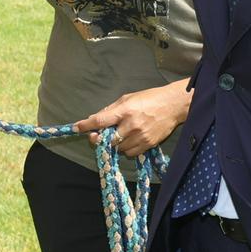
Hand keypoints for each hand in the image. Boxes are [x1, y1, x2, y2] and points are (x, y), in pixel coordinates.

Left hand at [73, 81, 191, 156]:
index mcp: (124, 111)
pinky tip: (129, 140)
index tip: (77, 127)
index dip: (86, 125)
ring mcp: (140, 136)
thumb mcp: (128, 98)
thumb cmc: (149, 98)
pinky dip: (125, 149)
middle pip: (107, 139)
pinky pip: (130, 153)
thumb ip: (110, 109)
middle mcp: (131, 125)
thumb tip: (95, 119)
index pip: (100, 120)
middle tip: (100, 134)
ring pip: (118, 148)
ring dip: (114, 144)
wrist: (173, 105)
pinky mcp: (148, 144)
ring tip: (119, 135)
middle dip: (101, 138)